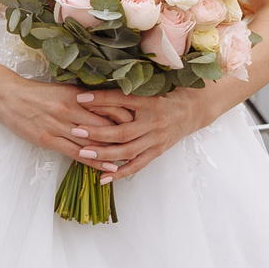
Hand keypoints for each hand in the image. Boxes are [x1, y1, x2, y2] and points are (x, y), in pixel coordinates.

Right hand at [0, 77, 135, 175]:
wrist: (7, 96)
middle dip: (126, 137)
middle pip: (107, 126)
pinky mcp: (49, 139)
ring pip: (94, 142)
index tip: (141, 124)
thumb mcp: (64, 90)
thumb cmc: (35, 92)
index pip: (111, 108)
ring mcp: (60, 126)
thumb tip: (108, 106)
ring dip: (113, 153)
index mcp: (77, 96)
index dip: (129, 119)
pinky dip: (94, 161)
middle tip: (143, 144)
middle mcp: (72, 111)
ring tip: (130, 160)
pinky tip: (107, 166)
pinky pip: (76, 153)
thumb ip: (85, 99)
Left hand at [72, 88, 215, 180]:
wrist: (192, 110)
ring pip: (128, 151)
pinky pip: (137, 165)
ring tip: (83, 154)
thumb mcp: (147, 90)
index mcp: (150, 103)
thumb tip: (92, 90)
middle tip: (76, 131)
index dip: (101, 99)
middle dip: (97, 133)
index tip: (79, 99)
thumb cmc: (165, 97)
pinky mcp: (157, 152)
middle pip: (123, 132)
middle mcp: (154, 123)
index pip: (122, 100)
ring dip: (104, 154)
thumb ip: (123, 92)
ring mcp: (156, 140)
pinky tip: (103, 177)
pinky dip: (120, 172)